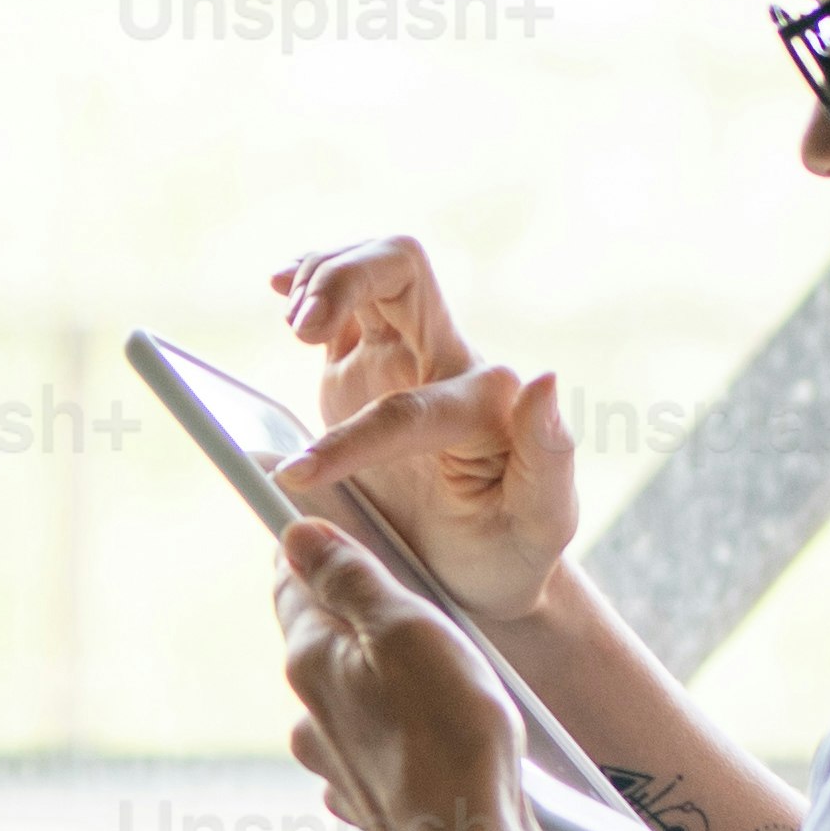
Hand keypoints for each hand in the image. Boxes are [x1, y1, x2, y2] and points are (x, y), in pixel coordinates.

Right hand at [266, 240, 582, 630]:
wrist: (480, 563)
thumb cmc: (512, 548)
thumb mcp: (544, 520)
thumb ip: (550, 452)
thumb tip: (543, 378)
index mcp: (483, 401)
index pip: (404, 401)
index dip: (347, 440)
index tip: (299, 478)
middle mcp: (445, 363)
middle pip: (402, 268)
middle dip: (344, 279)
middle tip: (300, 328)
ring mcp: (403, 358)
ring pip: (369, 270)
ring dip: (321, 278)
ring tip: (294, 326)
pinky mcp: (363, 365)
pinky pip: (338, 302)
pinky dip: (306, 282)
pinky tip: (278, 286)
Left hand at [271, 517, 545, 830]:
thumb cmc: (451, 735)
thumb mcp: (408, 630)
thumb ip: (351, 578)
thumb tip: (296, 534)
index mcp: (311, 661)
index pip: (291, 583)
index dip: (313, 549)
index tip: (330, 528)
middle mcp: (309, 713)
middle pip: (325, 638)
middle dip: (362, 616)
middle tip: (412, 601)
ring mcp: (334, 761)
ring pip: (354, 694)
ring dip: (387, 678)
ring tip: (446, 678)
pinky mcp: (368, 798)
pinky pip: (379, 746)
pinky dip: (404, 733)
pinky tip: (443, 735)